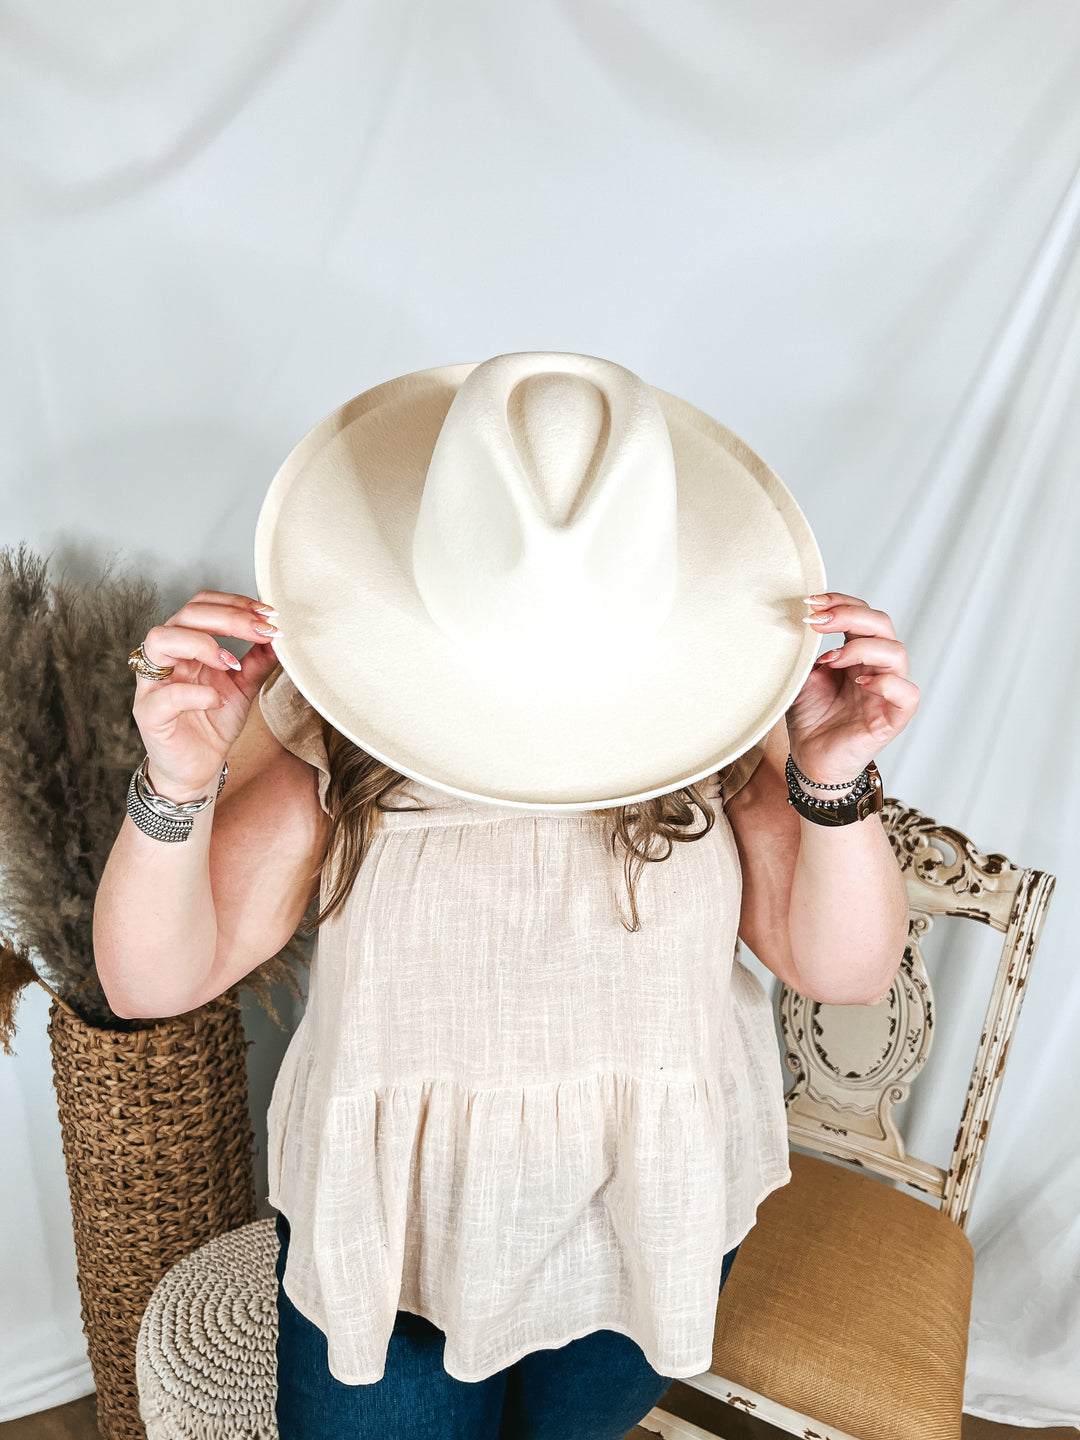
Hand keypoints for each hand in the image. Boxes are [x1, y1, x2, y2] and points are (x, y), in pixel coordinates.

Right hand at [131, 590, 282, 801]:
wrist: (199, 767)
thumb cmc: (213, 723)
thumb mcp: (244, 687)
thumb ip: (258, 661)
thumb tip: (278, 634)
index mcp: (187, 645)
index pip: (202, 605)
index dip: (234, 603)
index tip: (268, 614)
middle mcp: (167, 658)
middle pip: (185, 616)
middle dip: (229, 618)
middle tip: (262, 630)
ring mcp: (153, 684)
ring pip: (160, 640)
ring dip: (202, 644)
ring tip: (232, 663)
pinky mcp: (149, 713)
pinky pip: (166, 694)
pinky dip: (196, 693)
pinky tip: (218, 700)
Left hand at [785, 593, 918, 785]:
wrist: (809, 760)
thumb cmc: (809, 718)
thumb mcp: (802, 676)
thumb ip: (807, 649)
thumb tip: (802, 618)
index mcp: (857, 652)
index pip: (862, 614)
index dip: (840, 602)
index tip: (810, 603)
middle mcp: (876, 667)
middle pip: (881, 624)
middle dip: (849, 614)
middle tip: (817, 621)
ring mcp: (887, 691)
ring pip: (897, 652)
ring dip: (862, 647)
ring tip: (830, 658)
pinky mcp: (893, 718)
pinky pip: (908, 693)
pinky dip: (888, 683)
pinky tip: (859, 683)